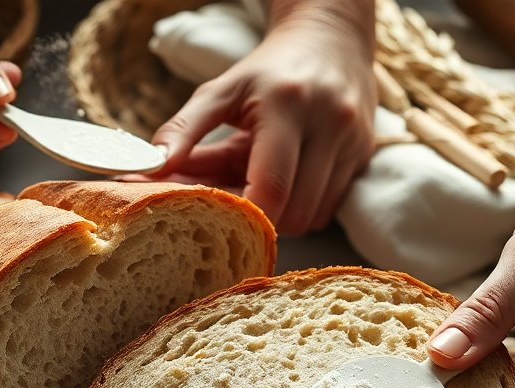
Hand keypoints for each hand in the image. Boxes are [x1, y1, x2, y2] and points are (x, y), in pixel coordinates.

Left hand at [146, 15, 375, 234]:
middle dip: (258, 219)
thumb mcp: (221, 90)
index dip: (244, 216)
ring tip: (256, 188)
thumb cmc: (268, 70)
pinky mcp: (364, 156)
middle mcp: (330, 123)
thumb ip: (183, 130)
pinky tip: (285, 184)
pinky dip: (301, 208)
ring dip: (280, 216)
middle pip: (294, 211)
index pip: (272, 186)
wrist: (330, 40)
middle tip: (231, 207)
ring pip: (313, 216)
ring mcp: (353, 141)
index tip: (216, 221)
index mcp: (289, 104)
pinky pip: (328, 208)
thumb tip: (150, 170)